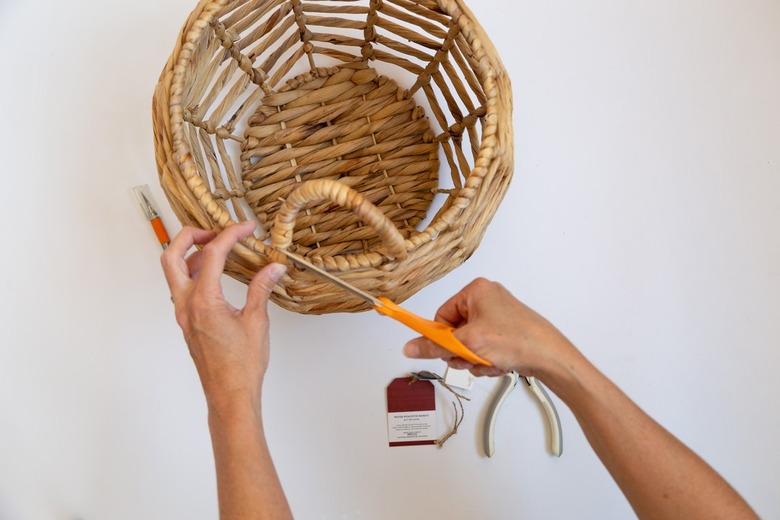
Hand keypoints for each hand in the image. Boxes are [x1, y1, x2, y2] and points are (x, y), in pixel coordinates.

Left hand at [160, 221, 285, 409]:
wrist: (229, 394)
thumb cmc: (242, 365)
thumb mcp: (257, 322)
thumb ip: (261, 289)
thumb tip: (273, 267)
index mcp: (204, 302)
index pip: (213, 255)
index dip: (230, 235)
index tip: (246, 228)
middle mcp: (186, 305)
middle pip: (172, 255)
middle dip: (192, 236)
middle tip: (216, 232)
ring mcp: (183, 314)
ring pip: (174, 271)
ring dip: (192, 254)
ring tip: (219, 249)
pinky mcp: (187, 322)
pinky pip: (183, 287)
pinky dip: (196, 272)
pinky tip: (217, 274)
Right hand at [403, 278, 576, 378]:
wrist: (550, 356)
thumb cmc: (517, 340)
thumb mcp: (468, 344)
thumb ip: (435, 346)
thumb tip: (410, 347)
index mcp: (475, 291)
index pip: (442, 315)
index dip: (442, 337)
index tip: (445, 352)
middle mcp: (486, 298)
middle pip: (455, 331)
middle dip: (462, 351)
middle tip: (472, 358)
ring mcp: (498, 315)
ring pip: (470, 343)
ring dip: (475, 358)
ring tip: (490, 362)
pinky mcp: (506, 331)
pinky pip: (484, 347)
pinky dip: (487, 359)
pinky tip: (498, 364)